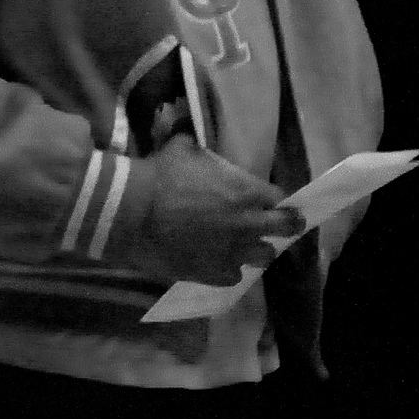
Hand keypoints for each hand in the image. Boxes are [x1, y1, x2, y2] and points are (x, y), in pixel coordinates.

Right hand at [115, 136, 304, 286]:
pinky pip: (234, 275)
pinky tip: (215, 260)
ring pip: (264, 256)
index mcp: (246, 192)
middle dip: (286, 226)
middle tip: (279, 225)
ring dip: (254, 249)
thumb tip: (196, 143)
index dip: (273, 199)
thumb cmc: (159, 176)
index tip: (267, 200)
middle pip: (286, 229)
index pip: (280, 198)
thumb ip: (201, 151)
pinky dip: (227, 267)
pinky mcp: (216, 274)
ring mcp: (234, 253)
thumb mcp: (182, 148)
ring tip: (240, 245)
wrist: (131, 213)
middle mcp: (249, 225)